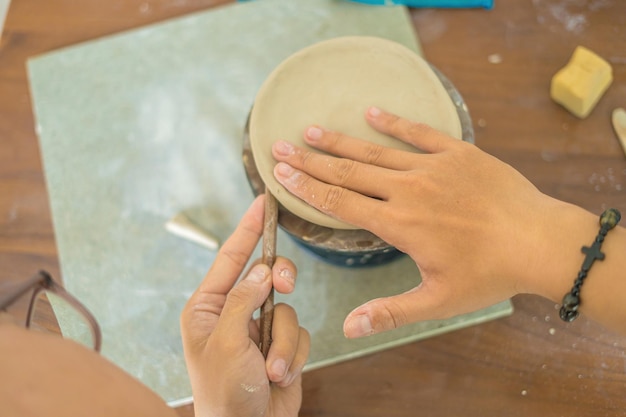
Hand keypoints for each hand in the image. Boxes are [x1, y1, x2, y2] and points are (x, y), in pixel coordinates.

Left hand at [180, 195, 309, 416]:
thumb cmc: (222, 394)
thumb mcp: (225, 343)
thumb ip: (243, 300)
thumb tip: (261, 269)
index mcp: (207, 308)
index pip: (229, 258)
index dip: (247, 229)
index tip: (262, 202)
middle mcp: (233, 313)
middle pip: (267, 276)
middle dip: (279, 284)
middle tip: (285, 285)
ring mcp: (258, 329)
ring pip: (287, 309)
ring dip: (282, 343)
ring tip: (270, 370)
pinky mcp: (280, 345)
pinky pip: (298, 333)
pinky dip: (292, 354)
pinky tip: (278, 376)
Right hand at [271, 107, 585, 337]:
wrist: (540, 241)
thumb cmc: (489, 275)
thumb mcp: (437, 301)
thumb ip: (390, 312)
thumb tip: (347, 328)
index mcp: (399, 225)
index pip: (339, 203)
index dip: (306, 188)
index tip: (280, 174)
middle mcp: (408, 191)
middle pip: (348, 173)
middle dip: (309, 160)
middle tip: (279, 146)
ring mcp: (433, 167)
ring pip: (375, 151)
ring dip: (340, 141)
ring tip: (312, 129)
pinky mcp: (457, 152)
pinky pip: (418, 133)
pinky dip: (393, 122)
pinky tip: (371, 111)